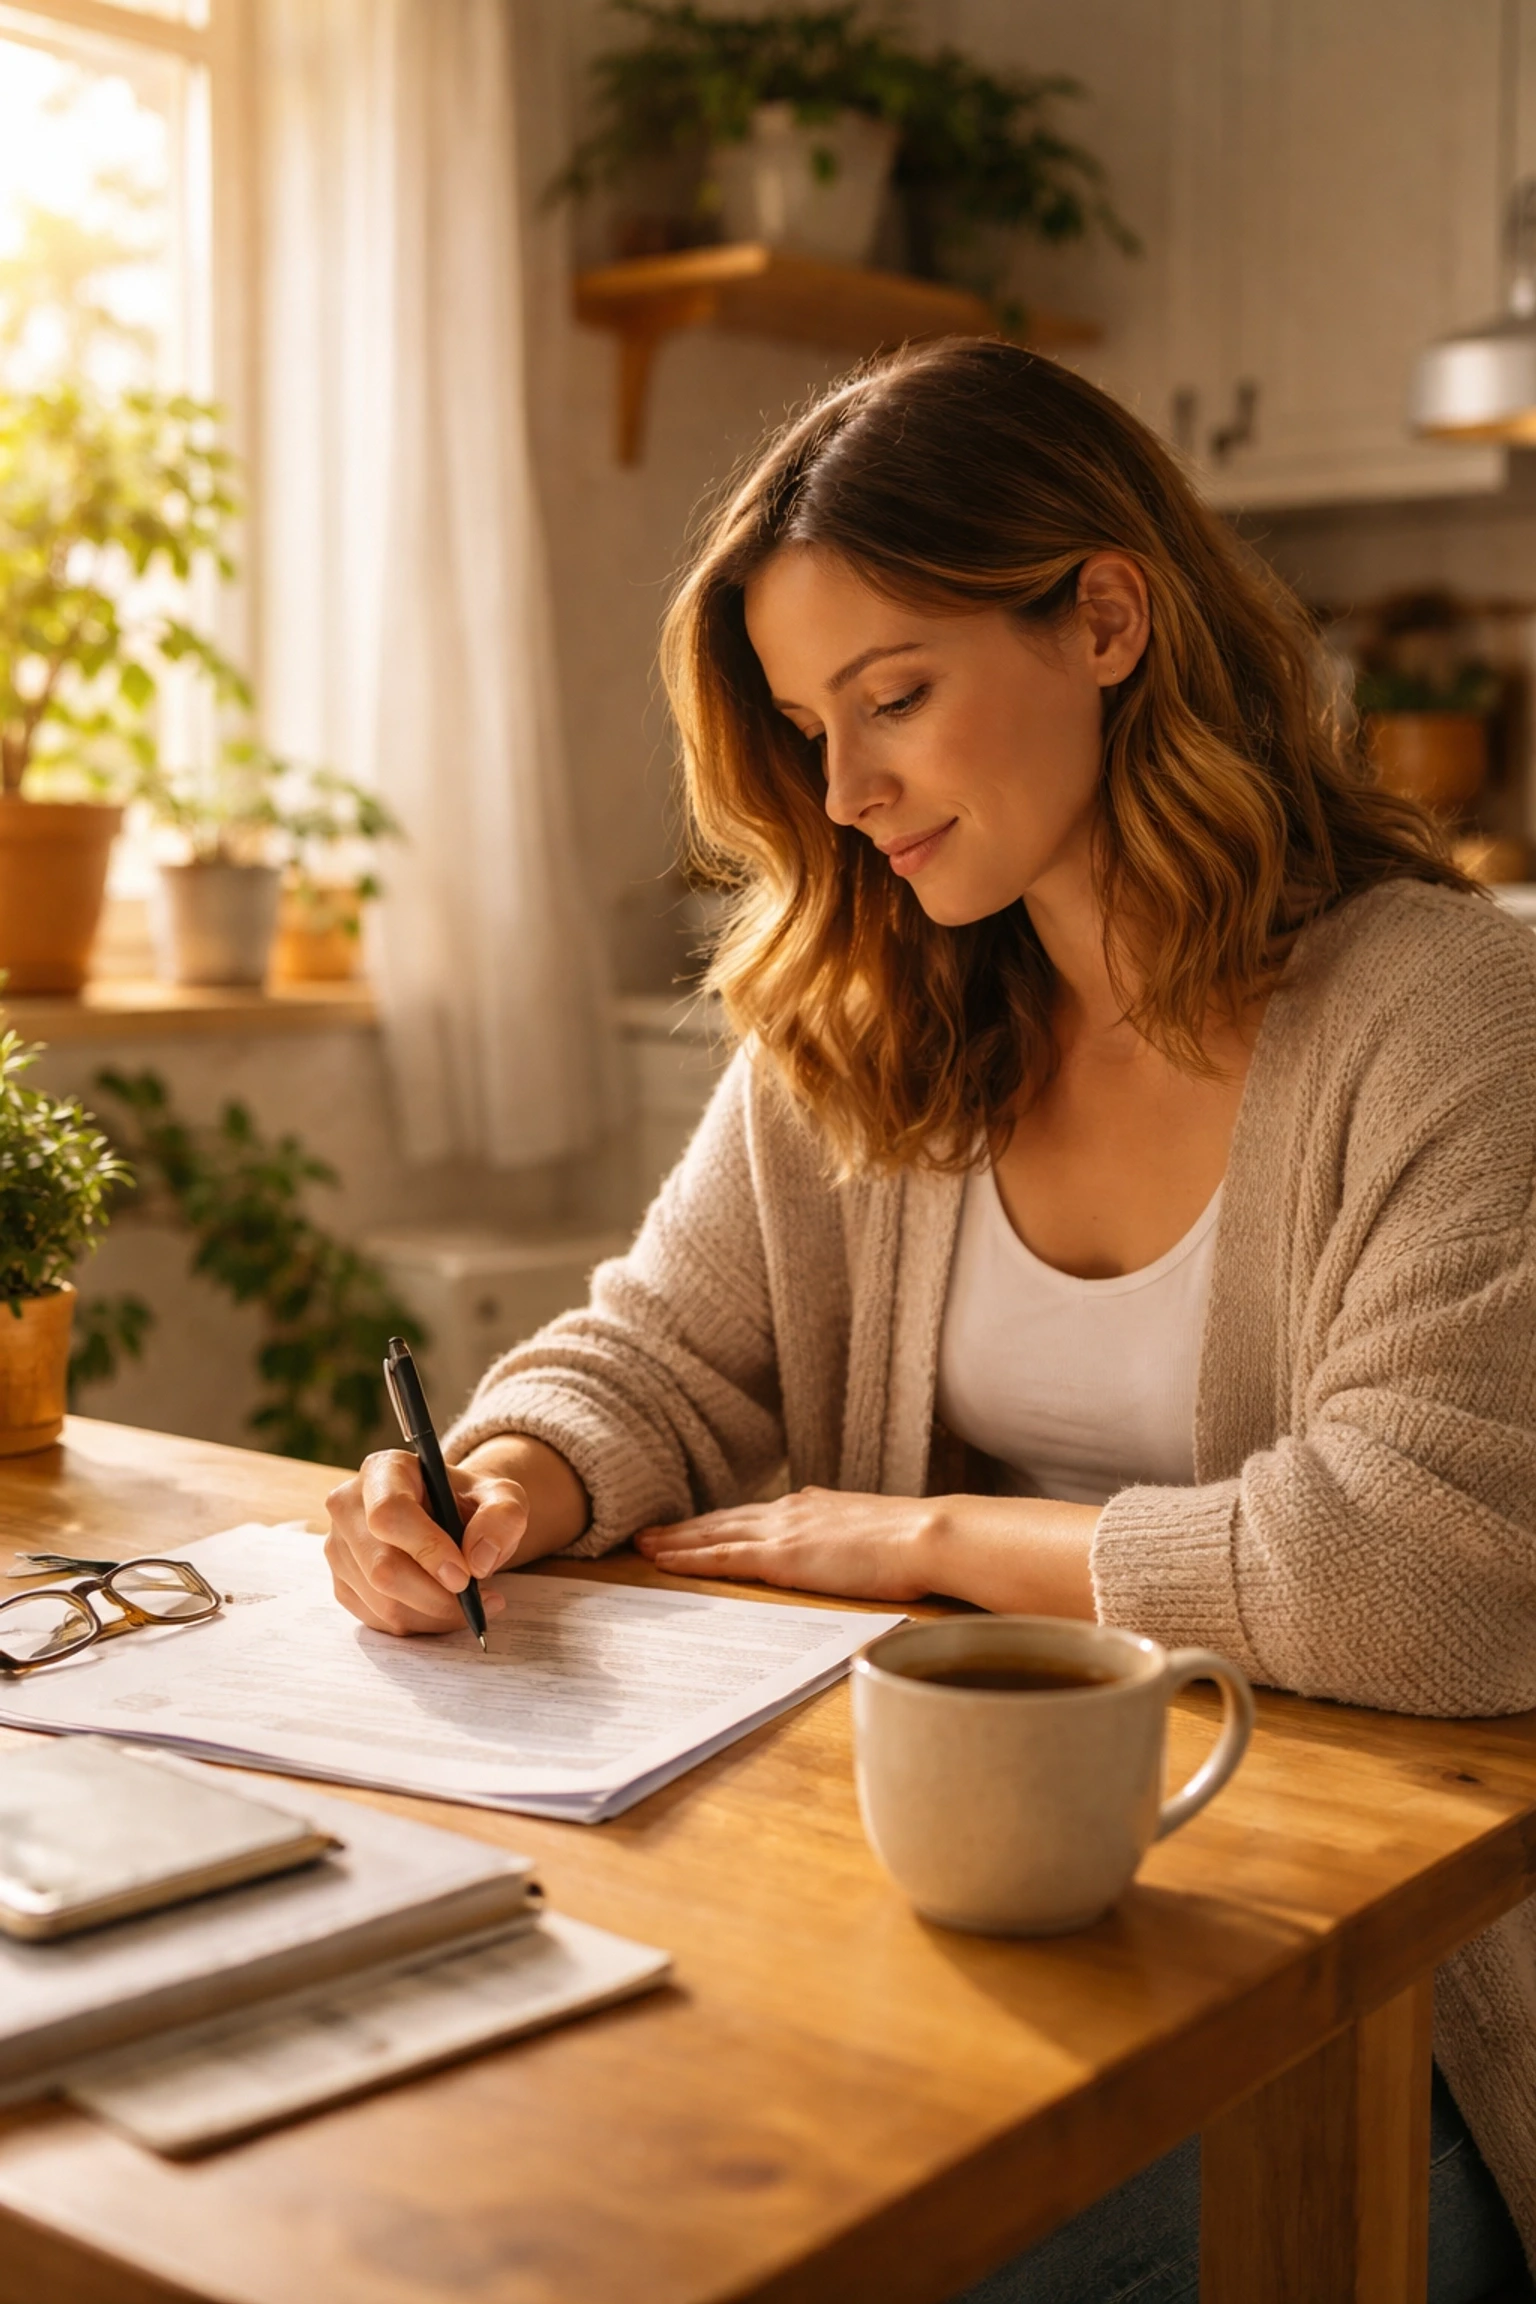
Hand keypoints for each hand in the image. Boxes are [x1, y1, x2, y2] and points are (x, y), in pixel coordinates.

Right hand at [325, 1450, 529, 1634]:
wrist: (453, 1520)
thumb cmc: (471, 1504)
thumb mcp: (503, 1498)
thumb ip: (503, 1518)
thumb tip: (479, 1560)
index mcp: (383, 1471)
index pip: (389, 1514)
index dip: (426, 1549)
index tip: (464, 1575)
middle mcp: (349, 1506)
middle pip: (381, 1567)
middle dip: (435, 1595)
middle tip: (475, 1599)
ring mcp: (340, 1548)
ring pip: (382, 1601)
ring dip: (434, 1614)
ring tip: (470, 1603)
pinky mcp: (343, 1584)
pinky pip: (379, 1620)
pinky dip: (420, 1624)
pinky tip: (444, 1608)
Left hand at [634, 1487, 936, 1602]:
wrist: (926, 1536)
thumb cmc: (914, 1542)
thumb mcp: (873, 1533)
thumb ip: (847, 1536)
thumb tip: (841, 1546)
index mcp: (811, 1506)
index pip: (752, 1515)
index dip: (718, 1521)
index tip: (692, 1526)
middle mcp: (789, 1510)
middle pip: (722, 1519)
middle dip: (684, 1527)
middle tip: (648, 1532)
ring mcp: (782, 1531)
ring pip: (712, 1534)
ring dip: (675, 1540)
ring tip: (643, 1545)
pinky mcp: (780, 1556)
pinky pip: (721, 1557)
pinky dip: (688, 1558)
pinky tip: (662, 1561)